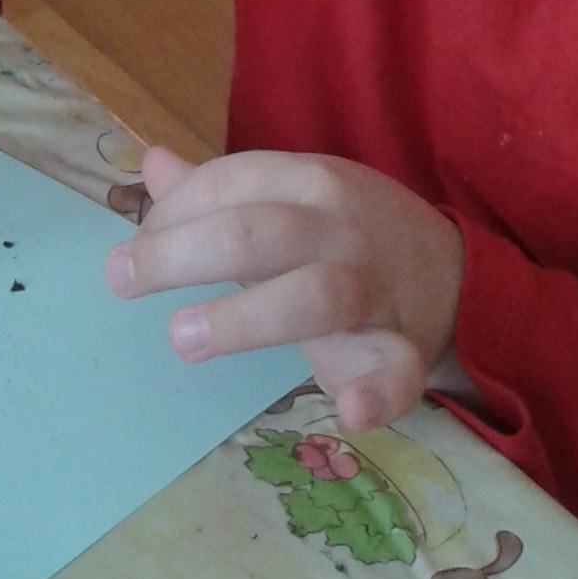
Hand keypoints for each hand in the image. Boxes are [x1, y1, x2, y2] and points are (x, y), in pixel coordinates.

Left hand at [104, 147, 464, 427]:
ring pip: (314, 296)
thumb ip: (221, 189)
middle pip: (257, 232)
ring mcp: (374, 290)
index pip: (232, 182)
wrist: (459, 275)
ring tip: (180, 338)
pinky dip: (378, 393)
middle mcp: (339, 229)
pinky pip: (397, 370)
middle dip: (183, 252)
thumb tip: (151, 166)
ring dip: (246, 317)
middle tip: (118, 278)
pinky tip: (349, 412)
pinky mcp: (404, 350)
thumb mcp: (293, 197)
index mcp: (310, 182)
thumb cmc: (348, 236)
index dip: (173, 212)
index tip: (130, 247)